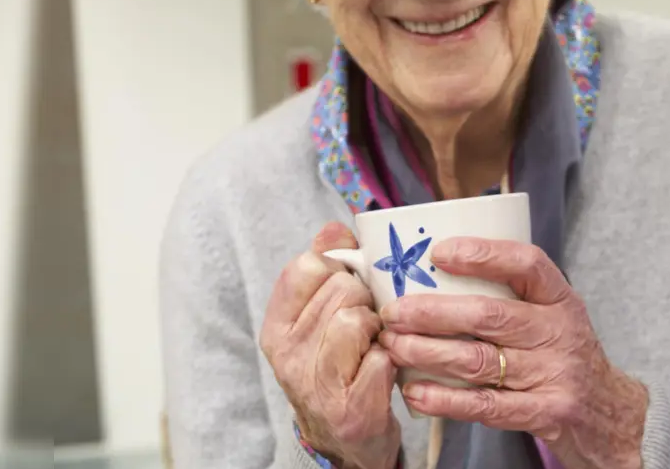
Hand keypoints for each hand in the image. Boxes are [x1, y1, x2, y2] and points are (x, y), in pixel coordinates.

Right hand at [259, 222, 400, 468]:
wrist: (345, 440)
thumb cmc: (337, 365)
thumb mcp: (318, 318)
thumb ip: (324, 268)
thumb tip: (334, 228)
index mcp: (276, 326)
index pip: (306, 266)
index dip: (338, 267)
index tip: (349, 284)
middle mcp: (287, 355)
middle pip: (341, 289)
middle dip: (366, 299)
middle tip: (368, 321)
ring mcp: (317, 384)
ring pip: (357, 319)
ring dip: (379, 327)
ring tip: (375, 343)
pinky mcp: (351, 408)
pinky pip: (383, 356)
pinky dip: (392, 358)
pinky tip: (385, 368)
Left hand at [380, 238, 649, 468]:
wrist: (609, 415)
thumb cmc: (565, 358)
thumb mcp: (553, 318)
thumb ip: (511, 299)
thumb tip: (436, 277)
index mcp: (561, 300)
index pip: (527, 263)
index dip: (483, 254)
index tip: (439, 252)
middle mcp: (559, 332)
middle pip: (490, 315)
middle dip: (433, 312)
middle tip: (394, 312)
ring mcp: (554, 374)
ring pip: (480, 360)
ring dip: (428, 353)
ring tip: (395, 347)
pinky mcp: (546, 412)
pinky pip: (487, 405)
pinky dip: (446, 400)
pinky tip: (416, 393)